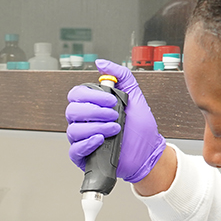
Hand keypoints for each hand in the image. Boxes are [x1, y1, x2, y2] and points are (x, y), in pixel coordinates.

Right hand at [65, 59, 166, 183]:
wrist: (148, 152)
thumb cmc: (141, 127)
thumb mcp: (134, 95)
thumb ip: (120, 75)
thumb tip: (102, 64)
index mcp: (92, 106)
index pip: (77, 94)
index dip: (92, 96)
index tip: (111, 100)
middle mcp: (85, 121)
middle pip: (72, 111)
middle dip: (95, 111)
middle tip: (113, 114)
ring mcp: (83, 139)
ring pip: (73, 130)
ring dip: (96, 127)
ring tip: (114, 128)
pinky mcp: (84, 156)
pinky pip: (74, 150)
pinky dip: (87, 143)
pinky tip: (101, 139)